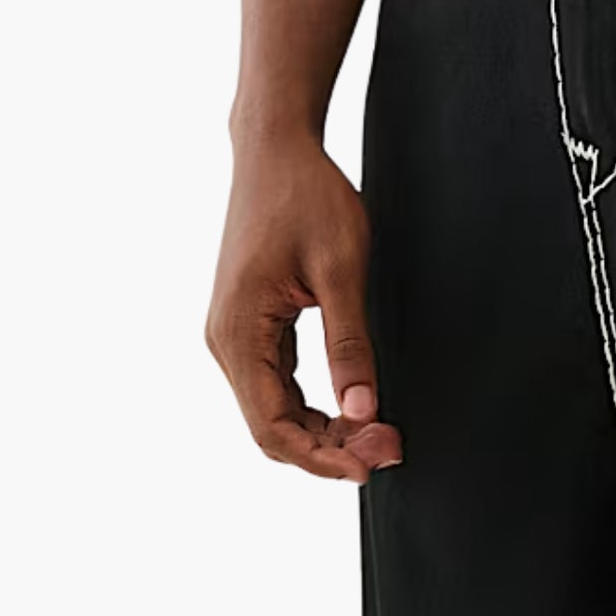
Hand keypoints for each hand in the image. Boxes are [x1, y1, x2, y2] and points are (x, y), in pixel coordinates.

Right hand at [204, 136, 401, 479]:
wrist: (275, 149)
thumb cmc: (305, 194)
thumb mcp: (341, 268)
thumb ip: (350, 343)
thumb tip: (363, 409)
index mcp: (239, 331)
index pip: (273, 426)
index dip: (321, 457)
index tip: (368, 466)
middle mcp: (226, 341)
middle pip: (273, 428)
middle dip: (331, 448)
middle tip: (388, 447)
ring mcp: (236, 337)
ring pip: (277, 413)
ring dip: (326, 431)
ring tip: (379, 431)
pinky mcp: (252, 329)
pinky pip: (280, 388)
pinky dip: (317, 407)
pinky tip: (355, 408)